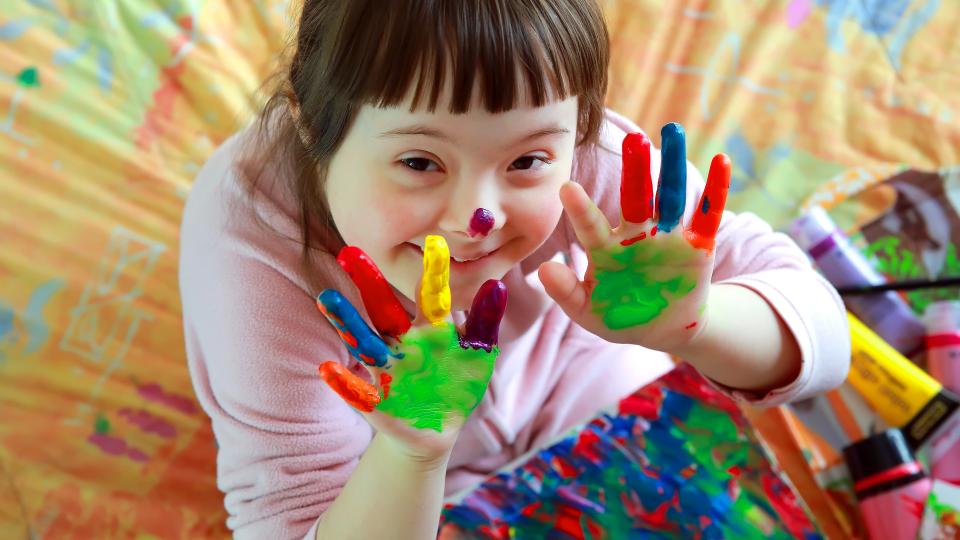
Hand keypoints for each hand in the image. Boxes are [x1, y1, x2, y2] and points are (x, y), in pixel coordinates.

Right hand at [315, 236, 506, 460]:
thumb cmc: (457, 385)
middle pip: (384, 309)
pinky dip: (344, 382)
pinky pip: (358, 391)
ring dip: (347, 322)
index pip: (430, 295)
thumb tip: (497, 285)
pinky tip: (328, 369)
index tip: (434, 241)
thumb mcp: (477, 355)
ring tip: (328, 298)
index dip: (433, 272)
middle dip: (368, 283)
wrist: (437, 430)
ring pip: (364, 342)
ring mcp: (387, 370)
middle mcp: (402, 343)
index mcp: (429, 329)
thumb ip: (484, 323)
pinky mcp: (377, 402)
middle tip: (350, 251)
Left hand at [539, 123, 730, 352]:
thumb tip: (543, 270)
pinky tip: (722, 161)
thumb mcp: (589, 312)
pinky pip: (708, 214)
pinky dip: (716, 189)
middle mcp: (636, 234)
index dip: (580, 209)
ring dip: (672, 166)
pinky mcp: (698, 245)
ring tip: (673, 131)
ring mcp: (667, 237)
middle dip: (635, 169)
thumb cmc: (619, 316)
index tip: (566, 188)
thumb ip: (566, 293)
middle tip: (632, 139)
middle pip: (635, 197)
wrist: (662, 329)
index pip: (591, 226)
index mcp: (606, 248)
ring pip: (670, 196)